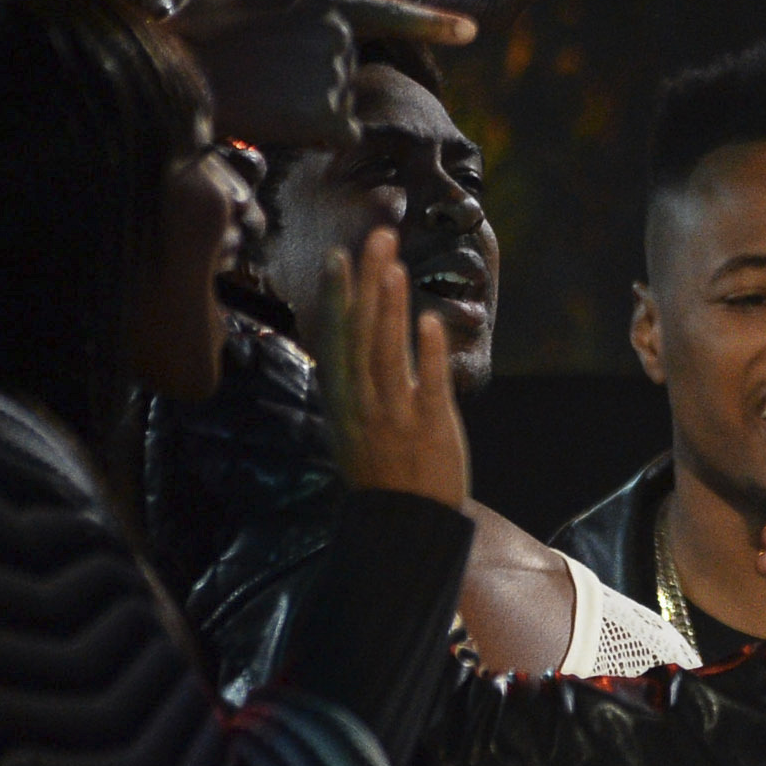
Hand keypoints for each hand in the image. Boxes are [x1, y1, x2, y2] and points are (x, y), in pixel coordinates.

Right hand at [171, 0, 477, 148]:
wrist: (180, 74)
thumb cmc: (204, 17)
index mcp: (331, 2)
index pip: (395, 15)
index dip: (433, 25)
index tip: (471, 30)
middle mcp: (344, 38)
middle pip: (349, 68)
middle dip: (316, 77)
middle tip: (269, 72)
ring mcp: (340, 77)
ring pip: (342, 103)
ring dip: (311, 106)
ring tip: (269, 92)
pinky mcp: (332, 118)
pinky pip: (342, 135)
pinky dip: (316, 134)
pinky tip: (283, 119)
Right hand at [322, 223, 470, 506]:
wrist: (403, 527)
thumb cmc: (382, 474)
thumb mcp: (355, 425)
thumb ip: (354, 385)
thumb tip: (353, 342)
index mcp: (344, 399)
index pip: (337, 337)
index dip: (337, 297)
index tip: (338, 256)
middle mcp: (363, 402)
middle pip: (362, 333)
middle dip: (369, 284)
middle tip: (379, 238)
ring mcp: (394, 415)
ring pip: (387, 354)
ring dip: (390, 309)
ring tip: (395, 267)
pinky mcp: (428, 428)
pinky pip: (426, 385)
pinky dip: (426, 354)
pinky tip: (429, 321)